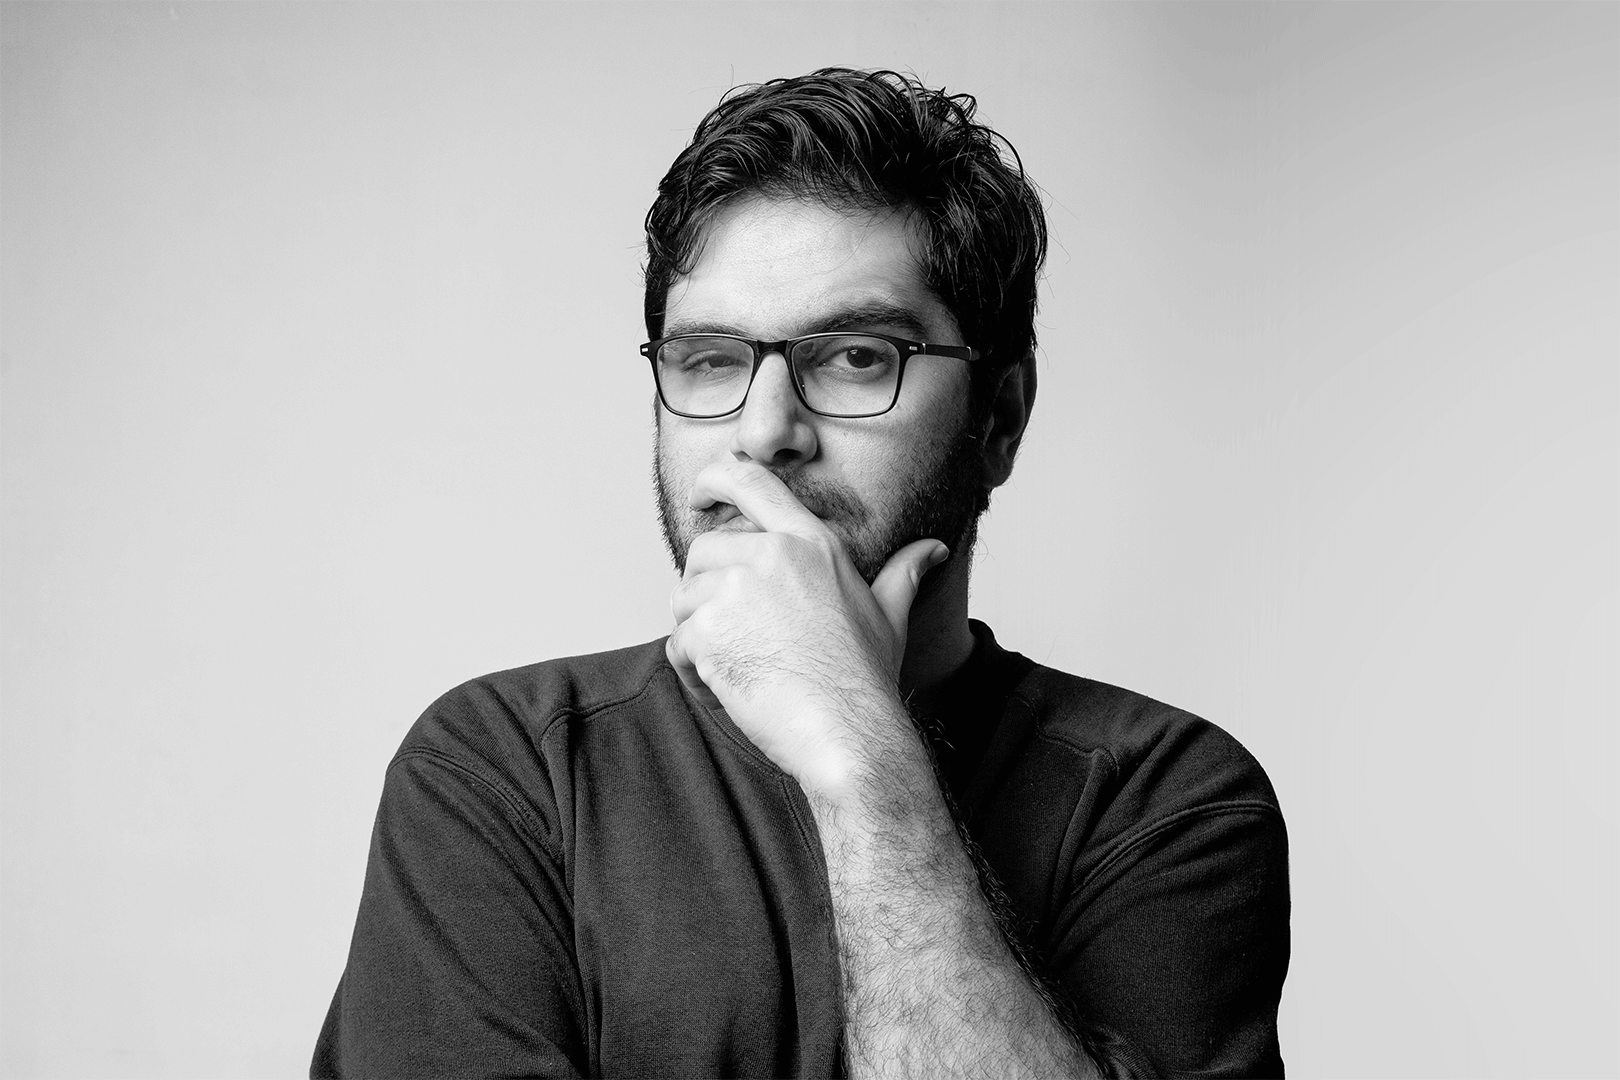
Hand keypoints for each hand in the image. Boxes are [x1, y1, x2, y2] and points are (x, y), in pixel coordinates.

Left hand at [665, 459, 947, 791]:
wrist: (848, 731)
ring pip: (685, 598)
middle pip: (704, 549)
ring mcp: (737, 590)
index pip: (750, 480)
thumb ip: (903, 572)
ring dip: (700, 635)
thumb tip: (933, 549)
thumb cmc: (868, 678)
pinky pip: (678, 643)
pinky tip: (728, 690)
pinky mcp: (709, 631)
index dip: (714, 478)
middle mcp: (771, 555)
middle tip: (737, 633)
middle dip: (706, 589)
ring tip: (740, 667)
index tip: (700, 494)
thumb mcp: (890, 614)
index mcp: (811, 542)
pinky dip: (693, 673)